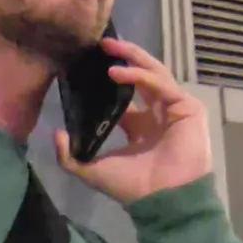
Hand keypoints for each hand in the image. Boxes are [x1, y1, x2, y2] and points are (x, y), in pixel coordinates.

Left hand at [55, 38, 212, 204]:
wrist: (163, 198)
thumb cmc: (133, 186)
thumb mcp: (92, 171)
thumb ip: (70, 157)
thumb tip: (56, 134)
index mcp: (140, 128)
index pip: (125, 96)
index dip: (110, 80)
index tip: (90, 64)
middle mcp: (157, 114)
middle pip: (143, 76)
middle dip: (124, 57)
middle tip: (101, 44)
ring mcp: (174, 109)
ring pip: (154, 73)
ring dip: (133, 58)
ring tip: (109, 48)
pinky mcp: (187, 107)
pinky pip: (162, 84)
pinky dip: (140, 75)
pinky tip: (118, 72)